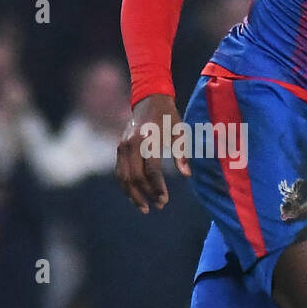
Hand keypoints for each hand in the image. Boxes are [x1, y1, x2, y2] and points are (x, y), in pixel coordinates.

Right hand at [115, 94, 190, 212]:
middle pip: (135, 177)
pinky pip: (120, 172)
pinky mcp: (119, 149)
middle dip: (147, 194)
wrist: (149, 99)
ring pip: (124, 177)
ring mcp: (123, 146)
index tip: (164, 200)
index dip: (157, 187)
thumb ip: (182, 153)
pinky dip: (126, 187)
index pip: (151, 170)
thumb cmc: (168, 117)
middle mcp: (132, 144)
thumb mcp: (179, 132)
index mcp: (149, 139)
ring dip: (134, 195)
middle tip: (159, 206)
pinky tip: (135, 197)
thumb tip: (187, 175)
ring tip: (145, 208)